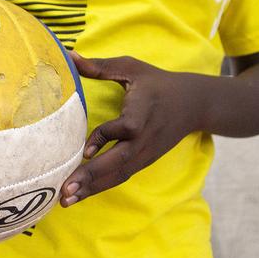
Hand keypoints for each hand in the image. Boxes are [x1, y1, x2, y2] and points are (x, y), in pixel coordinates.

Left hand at [60, 52, 212, 205]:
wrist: (193, 104)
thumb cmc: (157, 83)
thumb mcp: (132, 68)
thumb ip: (101, 66)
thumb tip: (70, 56)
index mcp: (142, 113)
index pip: (123, 129)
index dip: (103, 139)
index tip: (85, 151)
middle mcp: (144, 139)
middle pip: (118, 161)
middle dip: (90, 177)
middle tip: (65, 190)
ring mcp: (145, 154)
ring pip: (117, 175)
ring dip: (91, 190)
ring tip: (65, 201)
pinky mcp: (143, 162)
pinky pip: (119, 177)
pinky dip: (99, 188)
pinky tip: (78, 196)